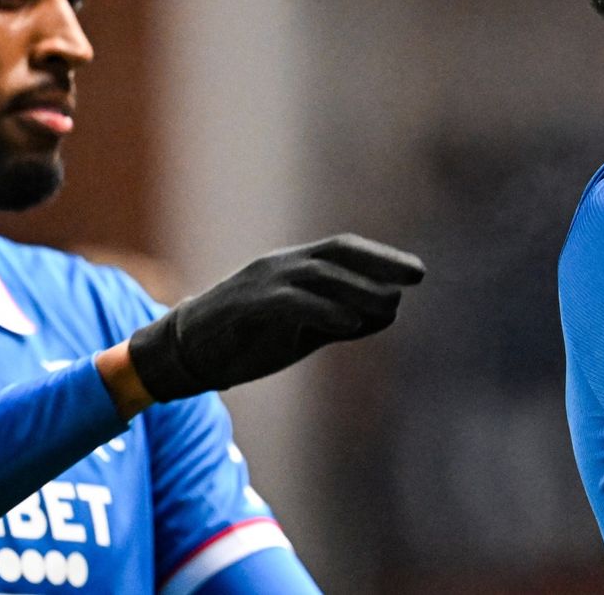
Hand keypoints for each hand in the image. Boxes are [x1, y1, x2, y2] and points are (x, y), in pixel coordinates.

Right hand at [127, 234, 425, 401]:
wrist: (186, 353)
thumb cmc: (248, 339)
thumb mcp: (303, 328)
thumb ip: (342, 317)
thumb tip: (390, 310)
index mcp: (294, 266)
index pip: (343, 249)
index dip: (381, 256)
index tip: (415, 271)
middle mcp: (280, 265)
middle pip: (337, 253)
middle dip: (380, 262)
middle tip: (417, 276)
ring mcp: (261, 283)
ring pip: (318, 275)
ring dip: (358, 291)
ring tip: (390, 306)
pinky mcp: (245, 308)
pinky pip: (289, 304)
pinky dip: (323, 311)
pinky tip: (350, 325)